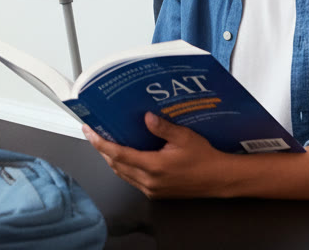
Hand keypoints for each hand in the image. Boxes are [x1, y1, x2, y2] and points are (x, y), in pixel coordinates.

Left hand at [84, 112, 235, 198]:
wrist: (219, 179)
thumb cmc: (203, 157)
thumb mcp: (184, 137)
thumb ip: (163, 127)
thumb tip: (146, 117)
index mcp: (154, 167)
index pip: (118, 155)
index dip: (100, 143)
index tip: (89, 131)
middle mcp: (150, 181)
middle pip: (116, 164)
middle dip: (101, 148)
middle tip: (93, 132)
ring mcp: (152, 189)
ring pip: (123, 173)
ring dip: (111, 158)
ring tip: (103, 141)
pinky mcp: (156, 193)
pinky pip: (132, 179)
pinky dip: (123, 166)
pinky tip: (123, 155)